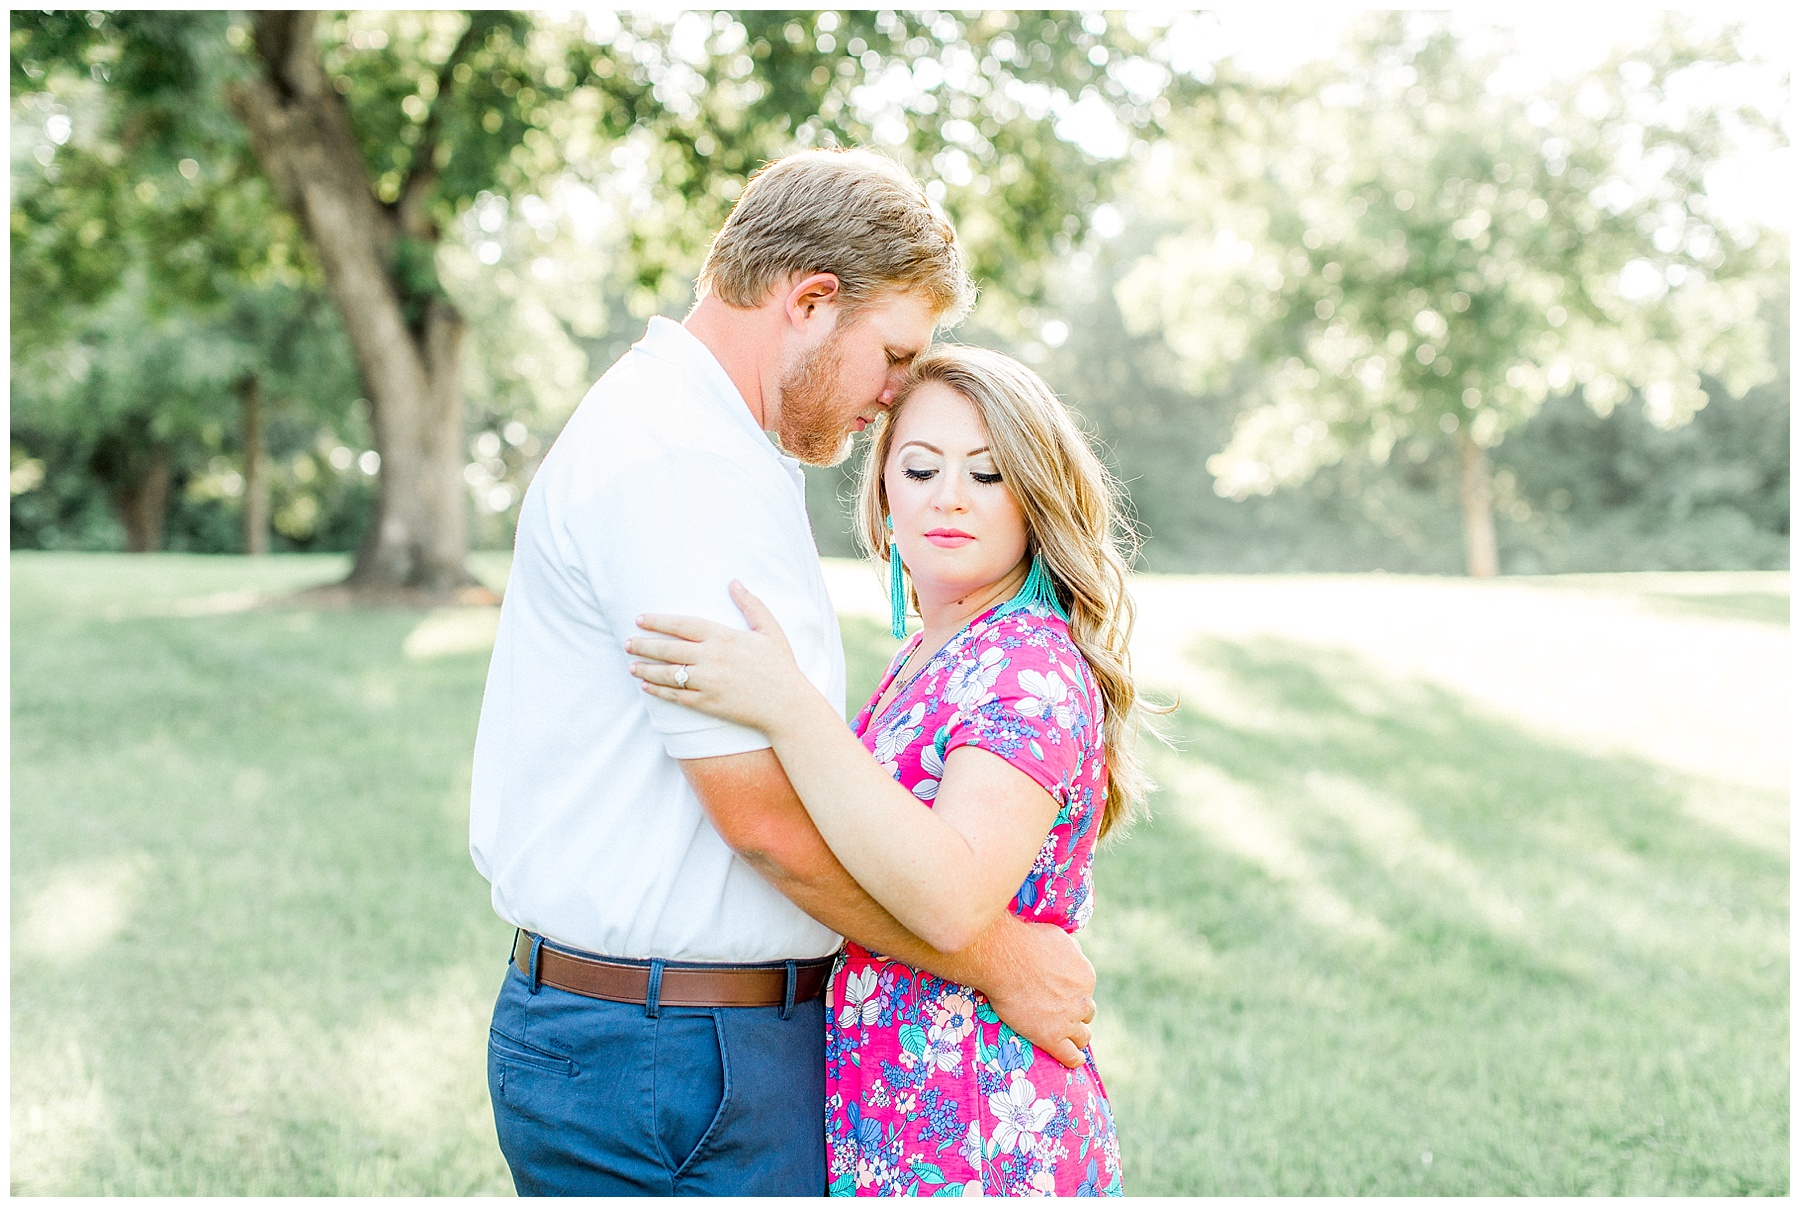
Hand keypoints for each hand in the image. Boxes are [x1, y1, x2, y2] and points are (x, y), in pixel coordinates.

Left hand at [629, 580, 811, 733]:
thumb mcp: (769, 630)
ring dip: (646, 669)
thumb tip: (734, 582)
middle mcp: (711, 659)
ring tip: (631, 666)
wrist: (787, 705)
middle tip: (627, 643)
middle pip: (669, 650)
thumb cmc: (780, 666)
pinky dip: (659, 691)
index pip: (682, 625)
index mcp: (723, 638)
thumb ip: (751, 604)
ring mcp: (708, 683)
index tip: (640, 619)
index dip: (659, 622)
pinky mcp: (708, 704)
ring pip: (668, 674)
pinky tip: (648, 687)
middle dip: (644, 646)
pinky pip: (677, 696)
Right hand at [979, 920, 1095, 1069]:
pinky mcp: (1051, 1037)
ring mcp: (1068, 1021)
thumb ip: (1069, 951)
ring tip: (1066, 1038)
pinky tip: (1072, 1060)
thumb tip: (1072, 953)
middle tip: (1058, 1012)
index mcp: (1086, 976)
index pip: (1085, 990)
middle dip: (1075, 1013)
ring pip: (1083, 1036)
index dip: (1072, 992)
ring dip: (1076, 1036)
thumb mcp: (1058, 938)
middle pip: (1087, 1013)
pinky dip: (1074, 1059)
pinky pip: (1070, 1056)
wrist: (1004, 958)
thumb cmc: (1025, 941)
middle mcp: (1082, 1000)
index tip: (1059, 993)